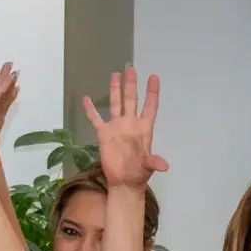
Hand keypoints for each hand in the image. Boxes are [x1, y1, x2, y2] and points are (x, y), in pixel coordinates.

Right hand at [83, 68, 165, 186]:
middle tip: (131, 69)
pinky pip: (96, 118)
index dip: (152, 92)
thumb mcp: (147, 167)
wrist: (123, 182)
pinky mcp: (103, 134)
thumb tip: (164, 166)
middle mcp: (130, 124)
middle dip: (131, 85)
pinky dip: (91, 109)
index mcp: (143, 129)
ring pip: (116, 104)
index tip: (153, 77)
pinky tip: (86, 98)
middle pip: (131, 100)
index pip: (150, 106)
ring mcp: (116, 127)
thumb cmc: (138, 174)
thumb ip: (154, 162)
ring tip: (115, 74)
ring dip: (115, 90)